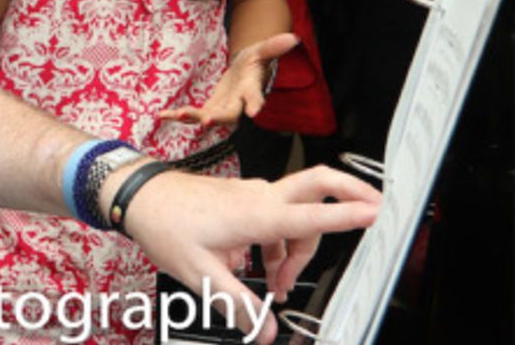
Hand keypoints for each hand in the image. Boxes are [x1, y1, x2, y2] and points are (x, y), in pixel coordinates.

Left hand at [124, 165, 381, 344]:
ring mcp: (252, 193)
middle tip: (375, 210)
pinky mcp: (244, 198)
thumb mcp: (199, 274)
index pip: (311, 216)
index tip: (376, 214)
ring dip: (300, 247)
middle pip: (317, 185)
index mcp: (255, 214)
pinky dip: (281, 242)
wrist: (137, 195)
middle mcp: (259, 197)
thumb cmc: (164, 225)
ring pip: (296, 212)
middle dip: (351, 192)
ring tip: (279, 283)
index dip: (347, 216)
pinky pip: (277, 216)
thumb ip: (237, 304)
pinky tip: (262, 267)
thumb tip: (264, 330)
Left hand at [160, 33, 296, 126]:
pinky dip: (178, 115)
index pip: (255, 97)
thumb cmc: (255, 61)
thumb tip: (292, 38)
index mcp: (251, 88)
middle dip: (218, 118)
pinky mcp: (210, 108)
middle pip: (229, 114)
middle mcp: (237, 103)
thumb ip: (273, 47)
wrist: (244, 72)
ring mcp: (222, 108)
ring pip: (208, 117)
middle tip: (207, 121)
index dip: (255, 103)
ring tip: (176, 114)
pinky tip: (162, 115)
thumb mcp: (262, 51)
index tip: (254, 112)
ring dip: (192, 117)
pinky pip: (193, 114)